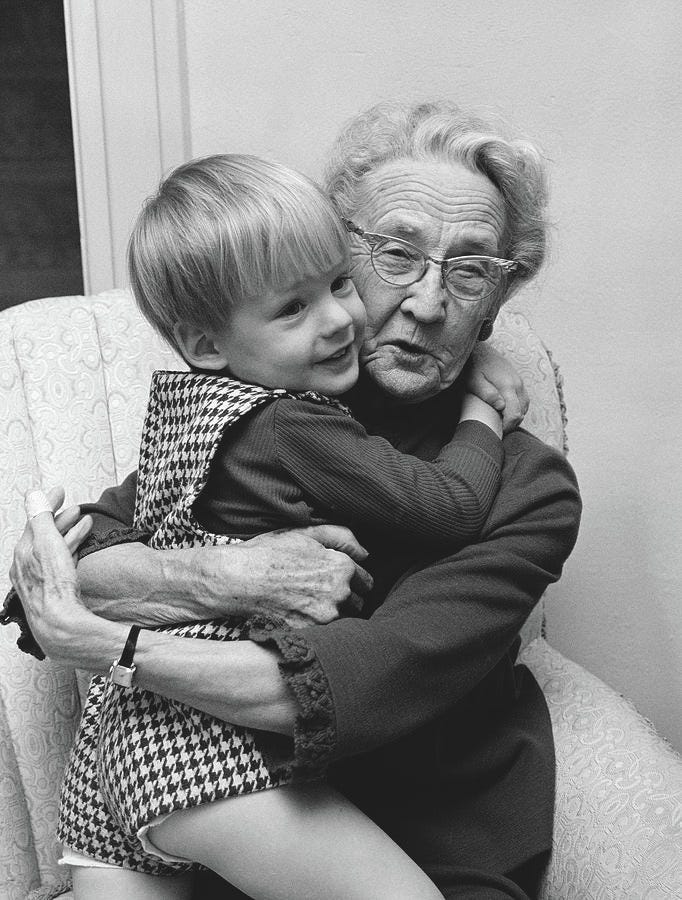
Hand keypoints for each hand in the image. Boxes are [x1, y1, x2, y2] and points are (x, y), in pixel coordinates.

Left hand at [10, 487, 93, 659]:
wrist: (61, 625)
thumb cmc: (54, 587)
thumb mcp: (47, 542)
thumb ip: (41, 517)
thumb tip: (34, 495)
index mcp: (23, 553)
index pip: (35, 521)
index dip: (48, 504)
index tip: (60, 492)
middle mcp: (27, 567)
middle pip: (44, 535)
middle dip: (60, 519)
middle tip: (75, 508)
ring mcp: (40, 580)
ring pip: (54, 549)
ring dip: (69, 533)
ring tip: (85, 523)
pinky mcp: (53, 592)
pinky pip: (61, 563)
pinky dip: (71, 549)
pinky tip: (80, 548)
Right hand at [202, 526, 372, 627]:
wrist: (240, 579)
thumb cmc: (271, 552)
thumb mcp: (307, 534)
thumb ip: (342, 537)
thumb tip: (365, 554)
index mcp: (343, 568)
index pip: (366, 582)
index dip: (354, 580)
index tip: (338, 581)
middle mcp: (340, 594)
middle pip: (357, 603)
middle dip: (346, 598)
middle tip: (321, 592)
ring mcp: (325, 617)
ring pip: (343, 620)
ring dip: (333, 614)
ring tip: (310, 604)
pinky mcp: (310, 633)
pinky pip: (325, 633)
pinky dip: (317, 626)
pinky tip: (301, 614)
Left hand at [466, 343, 529, 431]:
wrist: (479, 349)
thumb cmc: (472, 367)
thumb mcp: (473, 381)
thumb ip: (487, 393)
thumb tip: (501, 406)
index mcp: (507, 386)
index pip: (515, 414)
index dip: (507, 426)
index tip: (497, 431)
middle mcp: (518, 384)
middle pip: (522, 412)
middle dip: (511, 423)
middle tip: (497, 428)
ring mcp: (519, 381)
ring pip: (525, 406)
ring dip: (515, 416)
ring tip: (500, 421)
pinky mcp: (518, 380)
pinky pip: (523, 399)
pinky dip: (517, 408)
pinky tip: (505, 411)